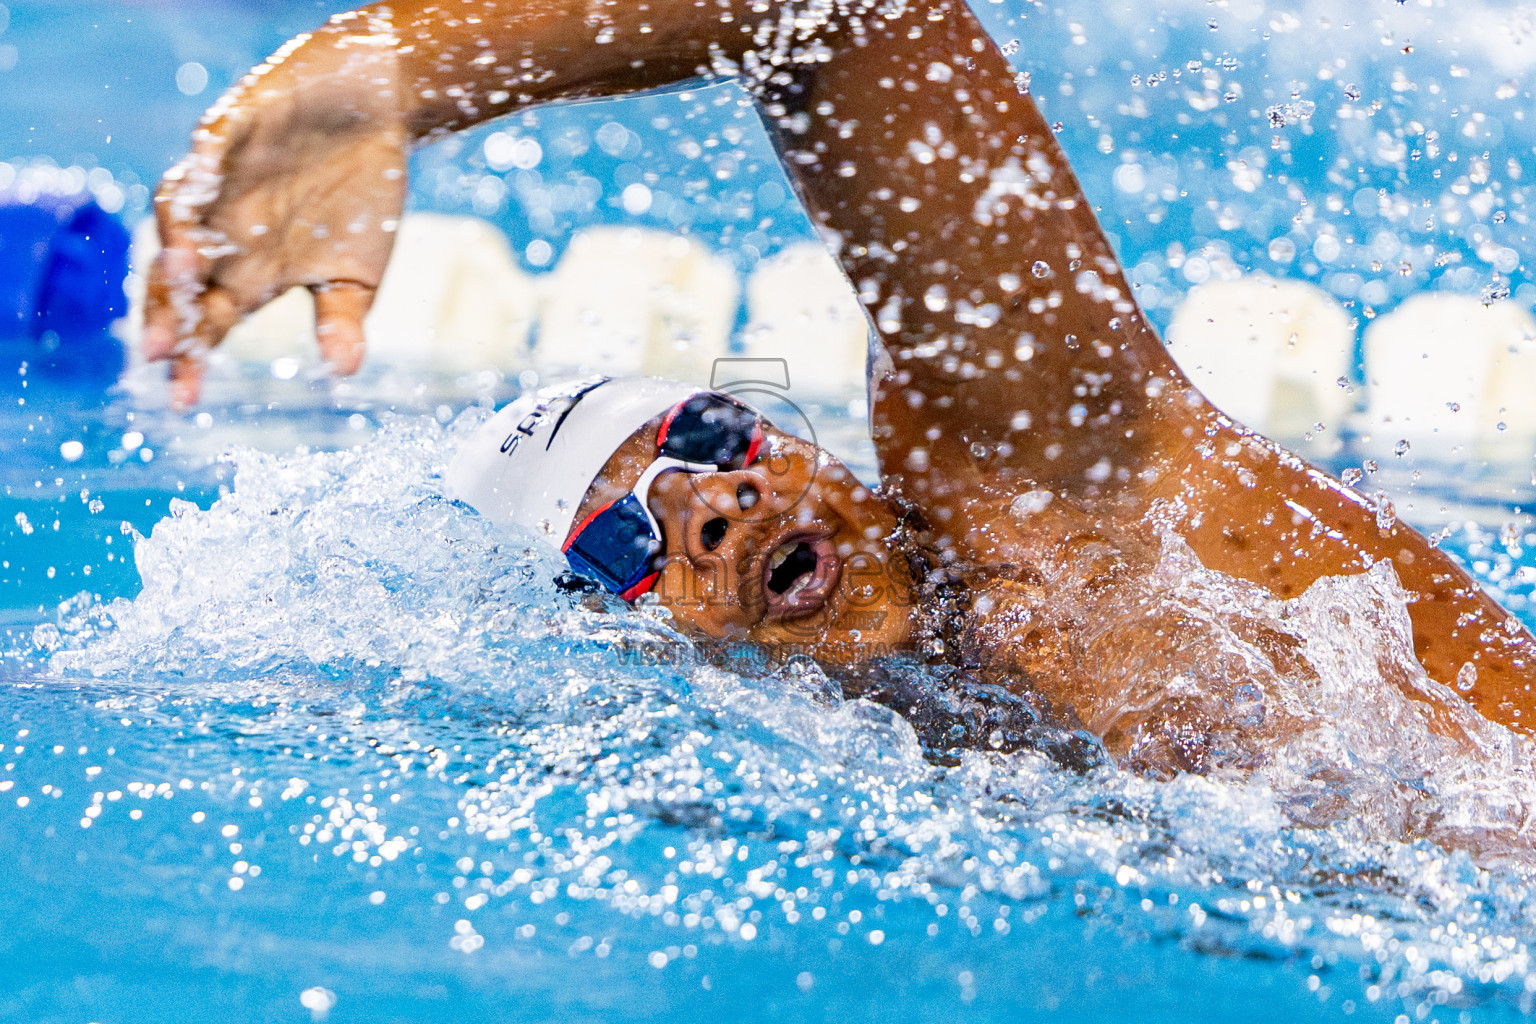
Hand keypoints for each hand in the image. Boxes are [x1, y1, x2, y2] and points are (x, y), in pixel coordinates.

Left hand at [142, 17, 407, 406]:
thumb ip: (342, 318)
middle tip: (160, 352)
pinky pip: (207, 149)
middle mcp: (223, 233)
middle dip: (168, 313)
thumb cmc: (362, 199)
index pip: (208, 324)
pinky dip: (205, 166)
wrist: (373, 113)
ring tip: (187, 270)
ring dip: (178, 241)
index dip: (192, 360)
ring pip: (177, 213)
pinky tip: (206, 182)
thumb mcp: (359, 272)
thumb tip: (344, 371)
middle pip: (176, 278)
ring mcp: (221, 182)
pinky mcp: (231, 130)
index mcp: (251, 275)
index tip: (185, 401)